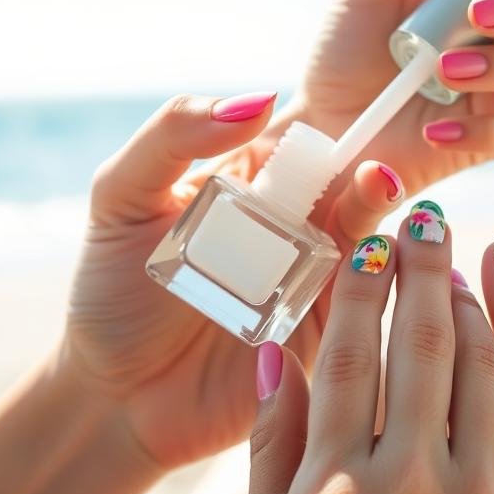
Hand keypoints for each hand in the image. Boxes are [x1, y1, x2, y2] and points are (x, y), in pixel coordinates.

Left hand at [63, 93, 402, 469]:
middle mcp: (283, 223)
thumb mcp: (122, 198)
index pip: (299, 137)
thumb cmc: (110, 292)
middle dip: (364, 158)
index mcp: (244, 181)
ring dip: (376, 205)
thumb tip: (258, 98)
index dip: (328, 120)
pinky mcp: (323, 327)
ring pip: (363, 230)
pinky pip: (367, 295)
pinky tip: (383, 250)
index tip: (353, 97)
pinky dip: (383, 269)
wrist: (114, 396)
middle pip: (341, 178)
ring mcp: (307, 274)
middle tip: (371, 152)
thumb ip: (172, 137)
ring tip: (376, 186)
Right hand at [240, 213, 493, 493]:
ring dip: (470, 292)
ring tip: (456, 248)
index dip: (357, 288)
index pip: (347, 359)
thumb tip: (275, 348)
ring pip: (483, 362)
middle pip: (421, 344)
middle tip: (420, 216)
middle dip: (421, 266)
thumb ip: (270, 441)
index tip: (364, 239)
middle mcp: (412, 488)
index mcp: (334, 493)